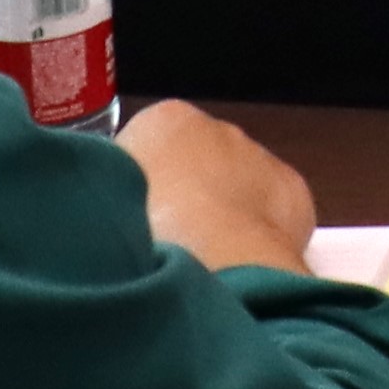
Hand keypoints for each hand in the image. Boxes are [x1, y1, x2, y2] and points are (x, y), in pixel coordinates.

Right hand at [121, 101, 322, 279]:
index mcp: (164, 122)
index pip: (144, 149)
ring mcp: (260, 157)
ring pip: (232, 188)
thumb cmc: (140, 236)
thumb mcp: (95, 209)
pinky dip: (255, 234)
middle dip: (178, 202)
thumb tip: (108, 213)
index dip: (132, 191)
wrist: (209, 264)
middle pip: (191, 167)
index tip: (126, 226)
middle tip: (159, 249)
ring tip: (197, 266)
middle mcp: (217, 129)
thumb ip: (106, 197)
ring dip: (218, 219)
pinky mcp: (293, 192)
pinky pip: (269, 213)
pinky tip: (237, 266)